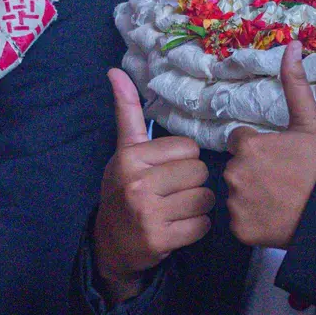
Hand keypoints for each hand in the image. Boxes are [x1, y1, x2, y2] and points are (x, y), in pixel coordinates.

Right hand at [92, 70, 213, 304]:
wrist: (110, 244)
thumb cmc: (123, 190)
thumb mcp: (123, 151)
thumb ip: (127, 111)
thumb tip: (115, 70)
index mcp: (131, 158)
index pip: (189, 148)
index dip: (184, 160)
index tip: (166, 171)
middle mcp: (137, 184)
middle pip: (199, 172)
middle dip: (193, 183)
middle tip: (173, 192)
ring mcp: (148, 214)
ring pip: (205, 198)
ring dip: (198, 206)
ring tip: (178, 209)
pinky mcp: (161, 240)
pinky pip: (202, 225)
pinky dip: (196, 227)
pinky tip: (178, 227)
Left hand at [225, 42, 315, 249]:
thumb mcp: (310, 121)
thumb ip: (294, 83)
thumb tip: (291, 43)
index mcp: (247, 145)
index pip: (239, 142)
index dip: (259, 148)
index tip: (279, 158)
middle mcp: (234, 173)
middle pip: (236, 168)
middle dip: (254, 171)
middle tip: (282, 180)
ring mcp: (236, 204)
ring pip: (237, 194)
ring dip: (251, 196)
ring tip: (280, 200)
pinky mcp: (240, 230)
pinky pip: (240, 221)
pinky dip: (253, 221)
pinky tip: (275, 218)